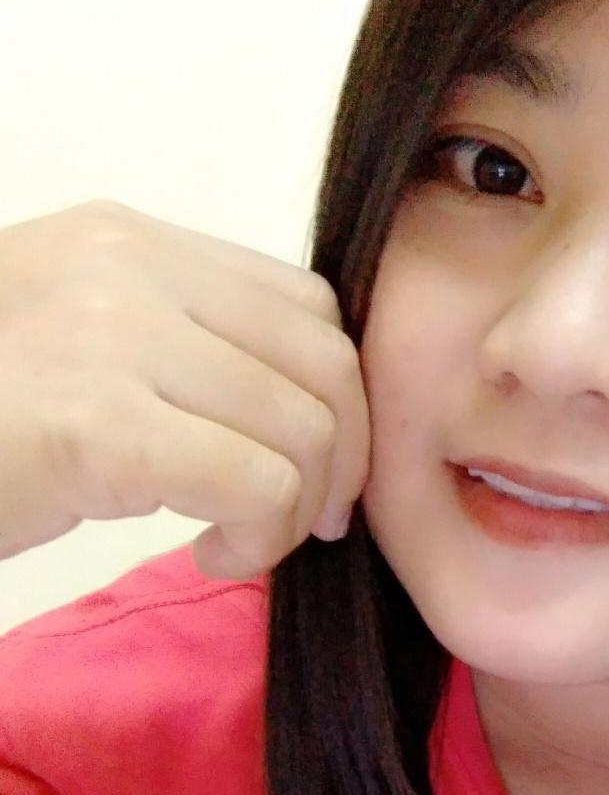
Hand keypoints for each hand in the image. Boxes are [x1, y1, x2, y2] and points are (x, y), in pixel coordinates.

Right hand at [0, 201, 369, 578]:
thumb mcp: (79, 346)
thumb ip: (180, 343)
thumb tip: (307, 402)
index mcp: (126, 240)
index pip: (304, 304)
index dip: (337, 393)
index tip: (319, 465)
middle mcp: (126, 267)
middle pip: (324, 361)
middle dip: (343, 459)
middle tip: (311, 522)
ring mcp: (110, 336)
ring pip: (304, 427)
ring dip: (297, 510)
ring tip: (239, 543)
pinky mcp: (98, 424)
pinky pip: (257, 484)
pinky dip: (262, 539)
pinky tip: (214, 555)